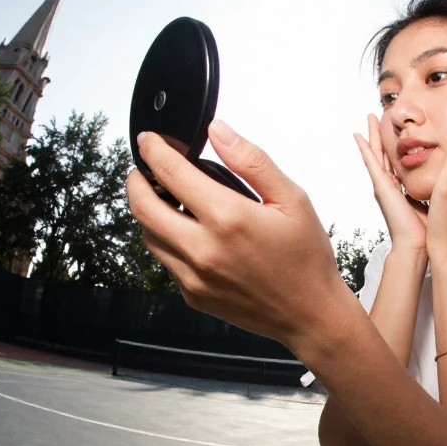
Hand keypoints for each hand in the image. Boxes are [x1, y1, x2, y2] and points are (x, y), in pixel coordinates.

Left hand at [126, 120, 351, 347]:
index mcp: (228, 218)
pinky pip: (165, 261)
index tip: (149, 140)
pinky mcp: (193, 295)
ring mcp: (194, 276)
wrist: (310, 314)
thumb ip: (251, 161)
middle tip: (142, 168)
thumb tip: (219, 131)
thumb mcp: (292, 199)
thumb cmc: (306, 257)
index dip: (153, 150)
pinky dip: (166, 240)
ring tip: (163, 198)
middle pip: (143, 207)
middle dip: (136, 180)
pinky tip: (185, 232)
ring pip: (148, 236)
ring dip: (147, 212)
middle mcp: (203, 249)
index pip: (171, 174)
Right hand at [354, 113, 428, 251]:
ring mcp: (383, 185)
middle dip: (382, 134)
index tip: (397, 129)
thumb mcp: (432, 202)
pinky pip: (371, 163)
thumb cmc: (427, 230)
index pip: (399, 160)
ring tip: (369, 117)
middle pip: (385, 152)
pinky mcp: (381, 187)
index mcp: (402, 188)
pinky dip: (364, 149)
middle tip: (377, 114)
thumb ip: (435, 189)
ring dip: (372, 135)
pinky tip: (358, 135)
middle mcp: (390, 185)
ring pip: (376, 153)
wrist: (417, 246)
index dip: (397, 144)